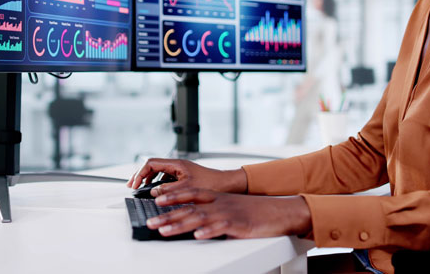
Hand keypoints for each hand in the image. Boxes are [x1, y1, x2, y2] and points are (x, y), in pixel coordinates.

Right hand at [127, 158, 246, 195]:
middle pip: (153, 166)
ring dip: (149, 180)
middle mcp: (177, 165)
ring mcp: (180, 170)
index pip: (151, 163)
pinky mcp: (184, 177)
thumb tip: (153, 192)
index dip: (140, 173)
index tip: (135, 184)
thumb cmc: (210, 183)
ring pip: (159, 172)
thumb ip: (168, 190)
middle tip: (132, 185)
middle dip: (141, 175)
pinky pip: (166, 178)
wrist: (227, 185)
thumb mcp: (186, 189)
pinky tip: (158, 193)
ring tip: (142, 189)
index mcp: (176, 163)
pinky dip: (158, 184)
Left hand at [147, 188, 311, 239]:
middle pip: (188, 207)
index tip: (156, 201)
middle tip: (150, 222)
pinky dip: (208, 231)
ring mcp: (228, 213)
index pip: (189, 194)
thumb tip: (194, 221)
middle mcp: (218, 203)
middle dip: (167, 215)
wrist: (279, 211)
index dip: (172, 197)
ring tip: (164, 230)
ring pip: (199, 217)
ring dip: (179, 224)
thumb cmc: (254, 211)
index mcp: (216, 197)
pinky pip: (221, 228)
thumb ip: (212, 212)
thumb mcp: (230, 207)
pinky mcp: (238, 224)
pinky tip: (197, 235)